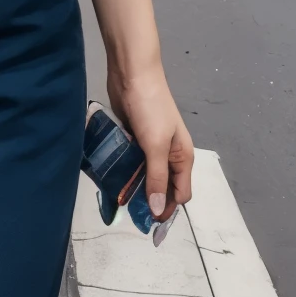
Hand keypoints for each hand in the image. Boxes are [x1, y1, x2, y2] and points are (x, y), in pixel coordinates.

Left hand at [105, 63, 193, 223]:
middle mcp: (169, 154)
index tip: (149, 222)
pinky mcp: (133, 138)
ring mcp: (150, 146)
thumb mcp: (155, 145)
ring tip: (119, 199)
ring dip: (136, 186)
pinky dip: (126, 171)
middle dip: (151, 200)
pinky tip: (112, 179)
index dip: (168, 208)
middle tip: (130, 214)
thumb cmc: (150, 108)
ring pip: (146, 175)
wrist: (132, 74)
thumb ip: (157, 177)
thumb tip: (159, 210)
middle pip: (164, 186)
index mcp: (182, 157)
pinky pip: (132, 162)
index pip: (180, 193)